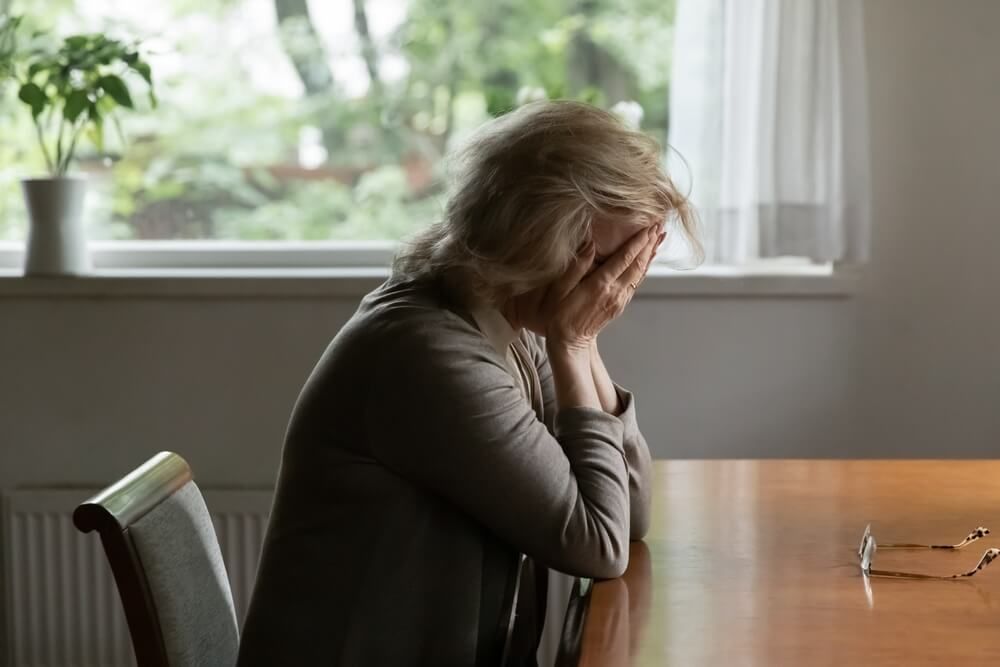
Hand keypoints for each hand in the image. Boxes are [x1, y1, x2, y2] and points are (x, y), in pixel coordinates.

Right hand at [545, 225, 660, 351]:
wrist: (569, 342)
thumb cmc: (559, 314)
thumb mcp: (561, 289)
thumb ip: (577, 266)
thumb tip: (590, 244)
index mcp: (601, 285)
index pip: (625, 258)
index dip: (639, 240)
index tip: (649, 225)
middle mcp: (615, 292)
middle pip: (638, 263)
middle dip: (650, 242)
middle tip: (659, 223)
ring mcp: (620, 299)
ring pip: (641, 273)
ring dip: (651, 253)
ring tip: (659, 236)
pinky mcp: (620, 304)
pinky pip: (637, 282)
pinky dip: (645, 266)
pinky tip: (648, 258)